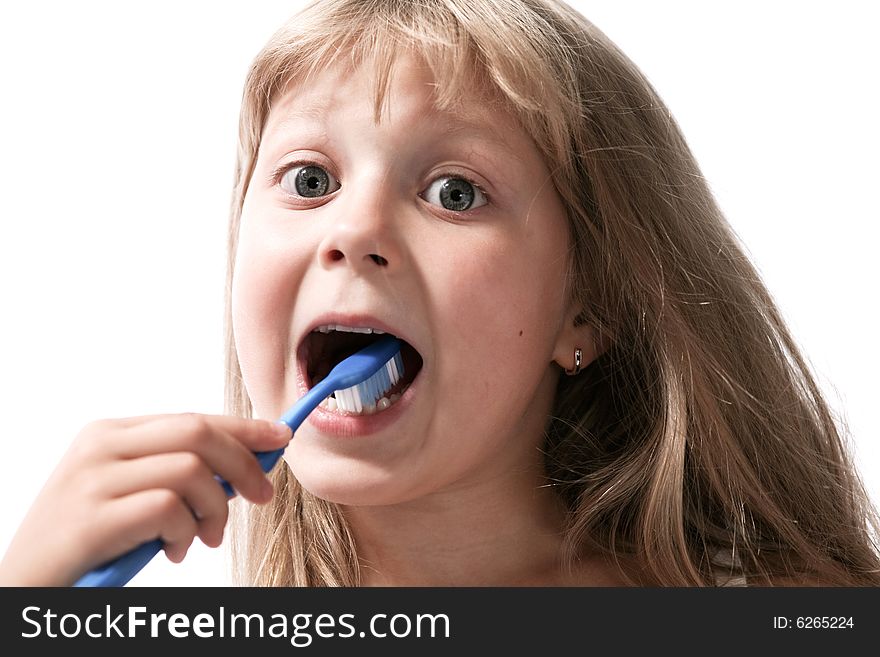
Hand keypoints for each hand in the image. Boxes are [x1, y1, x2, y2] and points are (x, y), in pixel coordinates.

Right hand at [0, 413, 291, 585]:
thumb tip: (243, 465)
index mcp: (109, 433)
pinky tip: (173, 550)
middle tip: (261, 496)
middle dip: (243, 463)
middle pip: (197, 432)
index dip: (243, 427)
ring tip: (206, 538)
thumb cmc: (89, 542)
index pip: (192, 417)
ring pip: (191, 470)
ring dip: (215, 510)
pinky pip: (169, 509)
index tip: (280, 438)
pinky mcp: (92, 518)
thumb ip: (176, 472)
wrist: (27, 585)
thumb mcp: (130, 494)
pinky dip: (186, 532)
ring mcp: (92, 480)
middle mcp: (100, 446)